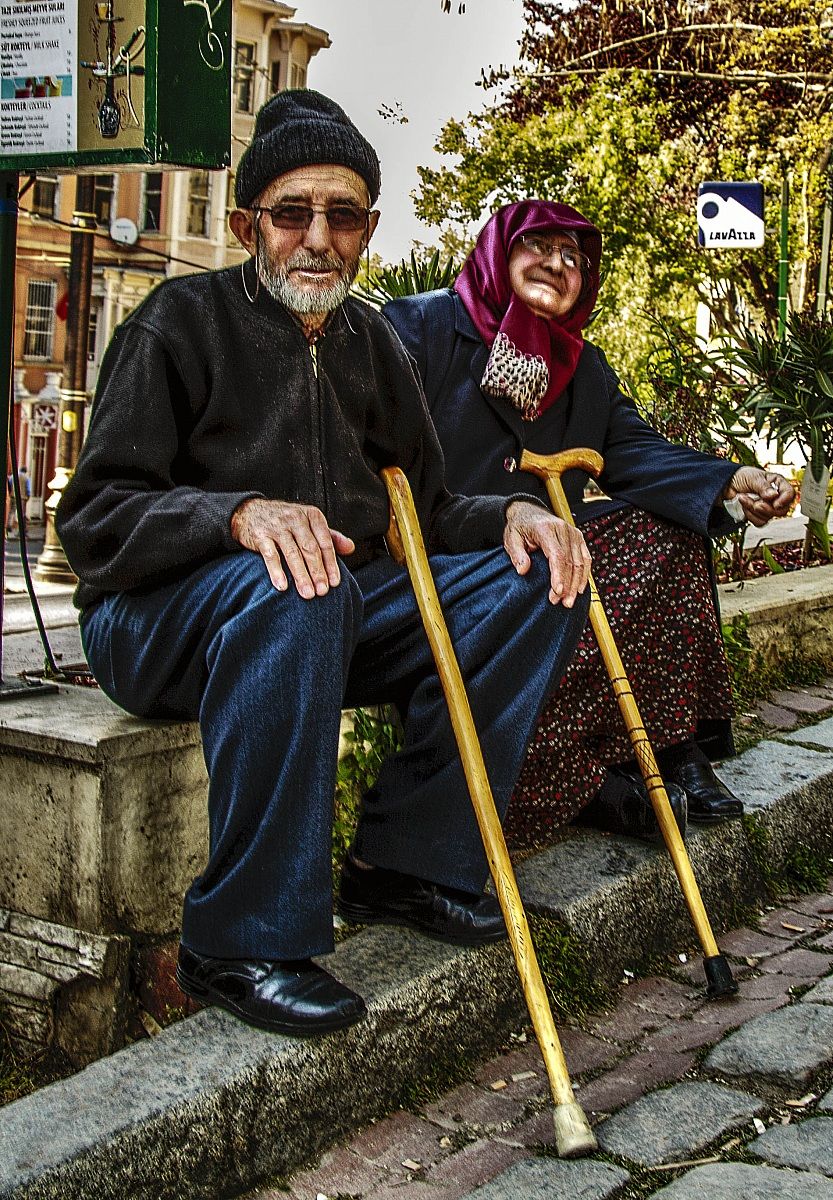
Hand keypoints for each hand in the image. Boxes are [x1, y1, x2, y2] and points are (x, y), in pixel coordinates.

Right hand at [230, 498, 354, 598]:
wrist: (250, 511)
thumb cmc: (285, 521)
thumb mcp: (309, 523)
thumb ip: (330, 536)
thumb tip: (351, 548)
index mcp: (311, 515)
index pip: (325, 542)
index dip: (331, 564)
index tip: (334, 583)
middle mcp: (295, 518)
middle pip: (310, 549)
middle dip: (317, 572)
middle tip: (322, 592)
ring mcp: (277, 526)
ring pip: (292, 553)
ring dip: (301, 575)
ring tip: (307, 594)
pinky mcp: (260, 535)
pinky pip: (270, 555)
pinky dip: (276, 572)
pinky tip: (282, 586)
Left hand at [504, 500, 590, 605]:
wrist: (528, 512)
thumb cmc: (519, 528)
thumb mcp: (511, 539)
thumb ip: (517, 554)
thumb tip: (523, 570)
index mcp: (546, 529)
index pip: (557, 555)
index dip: (559, 575)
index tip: (557, 592)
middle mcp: (563, 529)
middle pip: (571, 561)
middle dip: (568, 585)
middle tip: (562, 603)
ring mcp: (574, 533)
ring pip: (581, 562)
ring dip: (576, 584)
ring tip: (569, 602)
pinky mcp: (578, 538)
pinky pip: (586, 558)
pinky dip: (584, 575)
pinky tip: (579, 589)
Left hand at [723, 467, 794, 527]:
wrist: (726, 485)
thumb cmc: (741, 477)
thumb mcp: (753, 478)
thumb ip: (763, 487)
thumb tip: (773, 495)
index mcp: (777, 484)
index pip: (790, 494)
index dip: (784, 500)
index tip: (775, 504)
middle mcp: (775, 496)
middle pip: (782, 510)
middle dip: (766, 508)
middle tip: (756, 503)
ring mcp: (767, 507)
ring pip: (769, 517)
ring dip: (754, 510)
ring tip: (744, 499)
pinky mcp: (758, 515)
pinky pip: (760, 522)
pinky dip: (750, 516)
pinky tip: (744, 507)